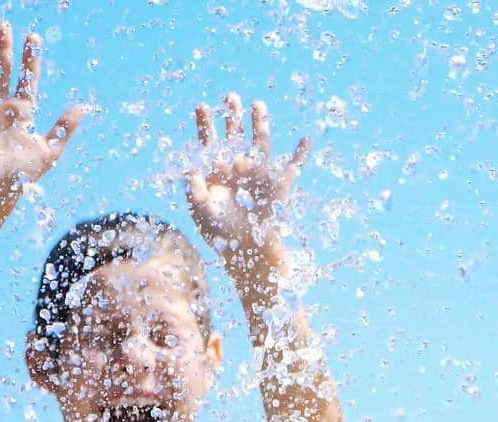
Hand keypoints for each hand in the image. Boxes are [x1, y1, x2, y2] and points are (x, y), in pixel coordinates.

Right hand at [0, 20, 87, 217]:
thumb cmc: (21, 179)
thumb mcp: (47, 153)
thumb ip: (63, 129)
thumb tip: (85, 106)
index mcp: (21, 115)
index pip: (27, 81)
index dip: (30, 60)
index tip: (33, 37)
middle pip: (0, 73)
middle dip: (1, 49)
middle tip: (1, 25)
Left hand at [186, 94, 310, 265]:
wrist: (245, 249)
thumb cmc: (220, 232)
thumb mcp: (202, 211)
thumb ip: (195, 191)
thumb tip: (191, 170)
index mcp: (217, 170)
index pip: (210, 141)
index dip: (206, 124)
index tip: (202, 105)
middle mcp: (238, 167)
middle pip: (235, 135)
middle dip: (233, 116)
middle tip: (231, 96)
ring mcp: (259, 173)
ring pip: (261, 144)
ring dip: (260, 125)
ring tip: (258, 105)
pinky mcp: (278, 184)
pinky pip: (293, 166)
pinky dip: (301, 154)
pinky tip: (306, 139)